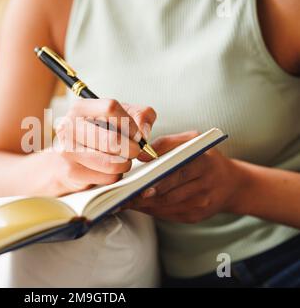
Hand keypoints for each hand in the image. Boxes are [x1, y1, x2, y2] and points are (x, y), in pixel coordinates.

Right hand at [51, 99, 156, 195]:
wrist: (65, 160)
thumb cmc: (95, 136)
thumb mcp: (117, 118)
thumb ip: (139, 115)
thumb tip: (143, 133)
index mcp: (80, 108)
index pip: (111, 108)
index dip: (130, 123)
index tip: (137, 134)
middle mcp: (69, 127)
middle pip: (111, 139)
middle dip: (131, 148)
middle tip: (135, 150)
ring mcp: (68, 150)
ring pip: (111, 162)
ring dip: (124, 163)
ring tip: (123, 160)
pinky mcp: (71, 172)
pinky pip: (107, 177)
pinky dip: (115, 175)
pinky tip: (110, 170)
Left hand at [125, 131, 246, 223]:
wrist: (232, 184)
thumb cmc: (205, 158)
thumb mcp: (192, 141)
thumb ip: (167, 143)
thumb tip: (143, 155)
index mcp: (204, 162)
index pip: (178, 172)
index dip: (157, 180)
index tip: (138, 183)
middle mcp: (206, 185)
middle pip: (170, 193)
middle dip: (146, 195)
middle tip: (125, 195)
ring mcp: (202, 204)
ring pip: (167, 206)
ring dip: (145, 205)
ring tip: (125, 200)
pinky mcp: (196, 216)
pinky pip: (169, 215)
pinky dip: (152, 210)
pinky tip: (139, 205)